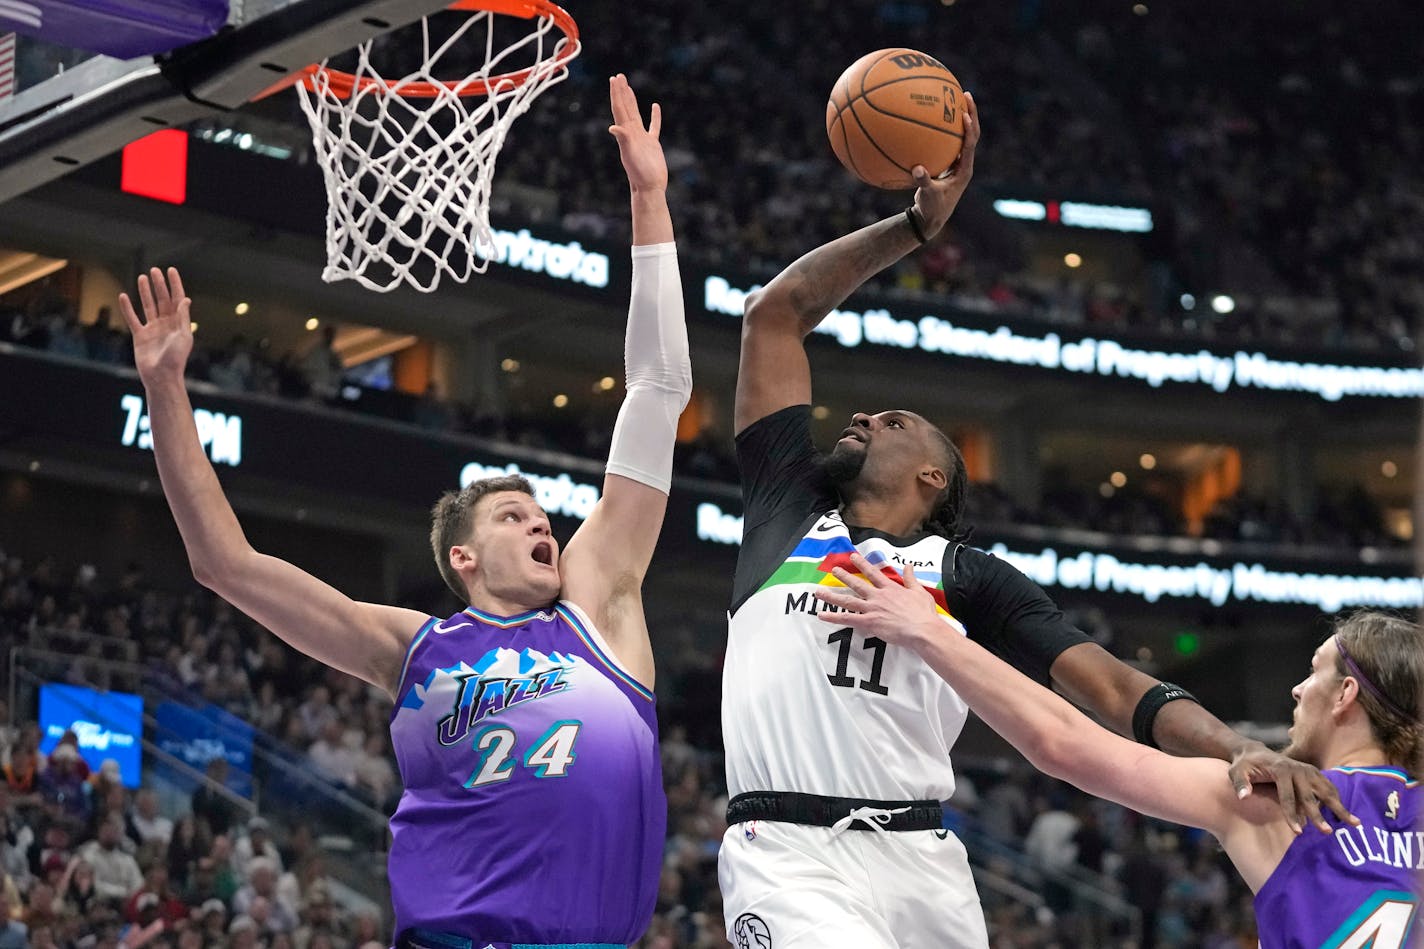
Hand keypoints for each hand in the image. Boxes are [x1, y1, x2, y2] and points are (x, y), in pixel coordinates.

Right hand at [118, 267, 192, 381]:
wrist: (161, 377)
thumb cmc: (175, 359)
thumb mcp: (183, 336)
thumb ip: (183, 317)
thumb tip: (185, 299)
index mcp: (179, 323)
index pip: (177, 299)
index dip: (175, 284)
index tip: (171, 270)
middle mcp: (166, 324)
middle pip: (162, 300)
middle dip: (159, 285)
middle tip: (154, 270)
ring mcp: (153, 329)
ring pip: (148, 306)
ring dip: (145, 292)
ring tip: (142, 278)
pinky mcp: (140, 336)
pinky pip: (132, 319)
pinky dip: (128, 308)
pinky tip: (123, 296)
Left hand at [608, 73, 666, 192]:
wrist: (649, 187)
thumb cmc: (640, 173)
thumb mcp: (630, 154)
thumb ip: (623, 139)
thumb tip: (613, 127)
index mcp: (626, 133)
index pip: (620, 109)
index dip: (617, 94)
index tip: (614, 79)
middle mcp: (632, 133)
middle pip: (625, 108)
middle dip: (621, 92)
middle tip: (618, 76)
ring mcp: (642, 138)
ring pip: (635, 114)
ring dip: (631, 100)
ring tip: (628, 87)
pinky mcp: (652, 144)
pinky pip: (653, 126)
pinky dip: (654, 116)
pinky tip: (655, 106)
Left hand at [812, 552, 941, 645]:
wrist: (922, 629)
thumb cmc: (923, 613)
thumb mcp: (919, 591)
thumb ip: (911, 578)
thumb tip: (909, 565)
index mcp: (890, 588)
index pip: (873, 573)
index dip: (862, 564)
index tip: (853, 557)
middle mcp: (878, 596)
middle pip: (857, 584)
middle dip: (844, 576)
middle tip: (834, 570)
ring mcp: (872, 609)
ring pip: (848, 601)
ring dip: (832, 596)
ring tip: (819, 592)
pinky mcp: (869, 622)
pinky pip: (847, 619)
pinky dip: (834, 617)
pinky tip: (822, 615)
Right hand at [912, 90, 979, 237]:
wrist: (932, 217)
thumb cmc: (932, 208)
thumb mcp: (928, 196)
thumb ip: (924, 183)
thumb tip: (917, 169)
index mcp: (964, 170)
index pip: (970, 144)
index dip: (969, 129)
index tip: (964, 114)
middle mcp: (964, 163)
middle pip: (972, 134)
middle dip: (970, 114)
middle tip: (965, 94)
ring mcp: (957, 162)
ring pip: (962, 136)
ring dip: (961, 117)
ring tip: (954, 98)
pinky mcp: (949, 163)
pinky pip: (948, 142)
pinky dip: (944, 129)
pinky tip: (932, 117)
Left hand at [1228, 741, 1357, 833]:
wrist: (1254, 752)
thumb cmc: (1244, 765)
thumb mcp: (1236, 772)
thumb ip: (1239, 784)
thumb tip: (1243, 797)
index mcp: (1280, 770)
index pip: (1288, 797)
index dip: (1292, 815)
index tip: (1298, 833)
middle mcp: (1298, 769)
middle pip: (1310, 796)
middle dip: (1318, 816)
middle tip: (1328, 833)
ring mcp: (1308, 770)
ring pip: (1326, 791)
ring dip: (1340, 807)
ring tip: (1355, 824)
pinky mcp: (1313, 772)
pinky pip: (1329, 787)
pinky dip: (1339, 800)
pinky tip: (1347, 814)